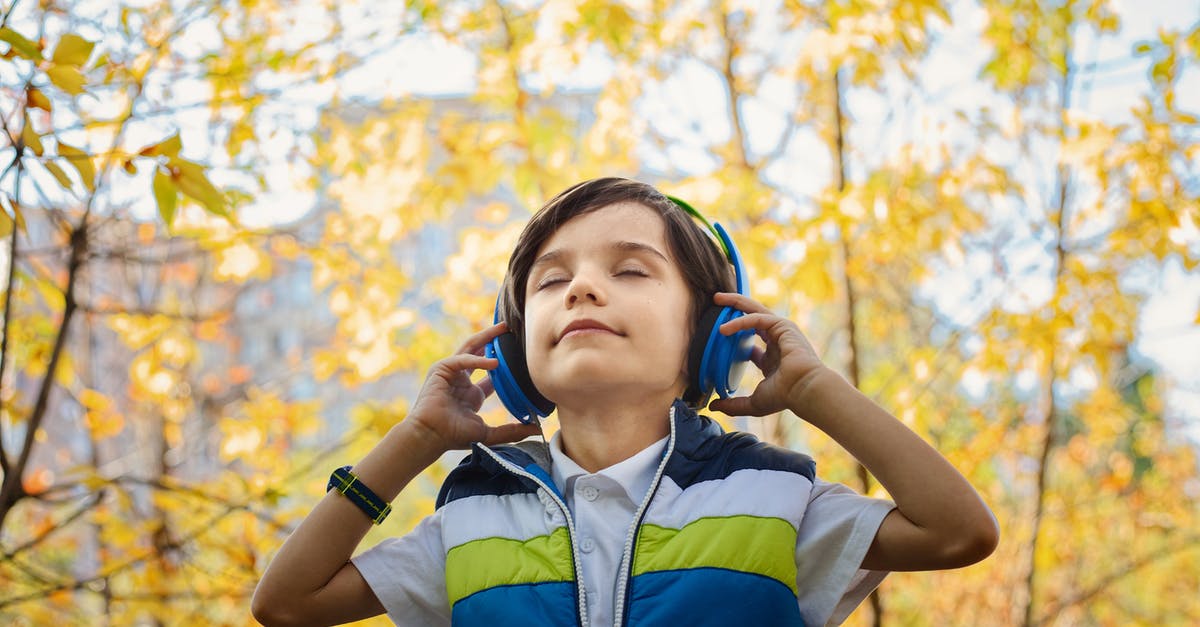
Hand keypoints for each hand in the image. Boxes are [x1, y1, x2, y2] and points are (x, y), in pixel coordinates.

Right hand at [405, 322, 542, 452]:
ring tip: (503, 329)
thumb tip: (536, 430)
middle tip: (511, 330)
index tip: (522, 357)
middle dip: (494, 341)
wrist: (430, 436)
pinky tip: (494, 362)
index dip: (505, 365)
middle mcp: (462, 380)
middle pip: (480, 353)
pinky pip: (462, 359)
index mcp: (472, 394)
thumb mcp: (488, 433)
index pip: (491, 375)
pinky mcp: (441, 369)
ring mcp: (451, 373)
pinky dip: (477, 359)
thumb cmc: (453, 436)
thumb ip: (511, 431)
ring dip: (486, 337)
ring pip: (470, 348)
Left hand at [705, 293, 827, 416]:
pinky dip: (740, 321)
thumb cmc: (785, 396)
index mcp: (772, 359)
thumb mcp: (754, 402)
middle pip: (752, 318)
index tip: (718, 334)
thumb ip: (733, 405)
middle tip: (715, 302)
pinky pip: (757, 318)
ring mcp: (781, 332)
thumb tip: (713, 406)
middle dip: (735, 308)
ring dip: (736, 303)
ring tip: (717, 299)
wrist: (804, 390)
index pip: (751, 343)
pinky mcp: (783, 326)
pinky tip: (724, 329)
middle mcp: (777, 342)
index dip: (735, 336)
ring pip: (755, 310)